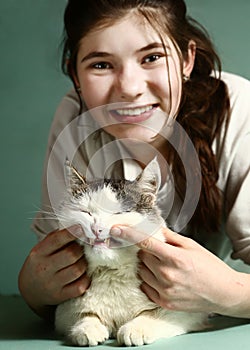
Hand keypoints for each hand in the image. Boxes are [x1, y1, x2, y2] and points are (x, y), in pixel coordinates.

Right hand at [18, 226, 89, 318]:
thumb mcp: (42, 249)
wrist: (30, 290)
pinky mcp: (60, 296)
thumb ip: (57, 238)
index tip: (82, 228)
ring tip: (80, 261)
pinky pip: (80, 286)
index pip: (56, 240)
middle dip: (80, 249)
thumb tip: (77, 227)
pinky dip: (85, 279)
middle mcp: (44, 269)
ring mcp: (52, 284)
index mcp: (38, 253)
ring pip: (78, 270)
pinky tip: (81, 275)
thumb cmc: (41, 263)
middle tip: (81, 249)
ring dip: (84, 263)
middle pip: (71, 254)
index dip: (71, 233)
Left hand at [110, 225, 245, 315]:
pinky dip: (149, 279)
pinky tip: (162, 277)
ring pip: (141, 271)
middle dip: (146, 251)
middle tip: (159, 252)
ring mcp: (164, 291)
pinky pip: (145, 286)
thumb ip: (170, 237)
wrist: (223, 293)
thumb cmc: (210, 267)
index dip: (128, 234)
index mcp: (174, 258)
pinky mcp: (163, 302)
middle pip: (142, 257)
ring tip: (164, 266)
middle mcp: (166, 275)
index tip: (115, 229)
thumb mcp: (192, 246)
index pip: (144, 243)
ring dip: (147, 265)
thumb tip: (154, 228)